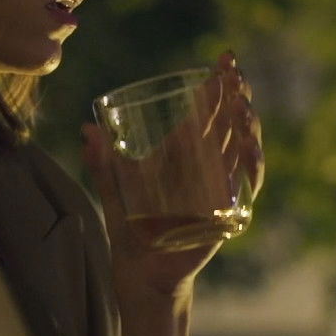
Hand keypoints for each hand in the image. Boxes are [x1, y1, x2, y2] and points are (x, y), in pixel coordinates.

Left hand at [81, 51, 263, 301]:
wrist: (140, 274)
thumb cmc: (130, 232)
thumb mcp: (114, 192)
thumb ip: (102, 164)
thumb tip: (86, 130)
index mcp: (183, 158)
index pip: (206, 115)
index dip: (217, 88)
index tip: (221, 61)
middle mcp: (206, 170)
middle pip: (230, 125)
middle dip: (236, 97)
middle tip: (234, 73)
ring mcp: (219, 191)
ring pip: (242, 150)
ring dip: (245, 127)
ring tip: (241, 107)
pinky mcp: (225, 215)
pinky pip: (243, 188)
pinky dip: (248, 168)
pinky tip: (247, 150)